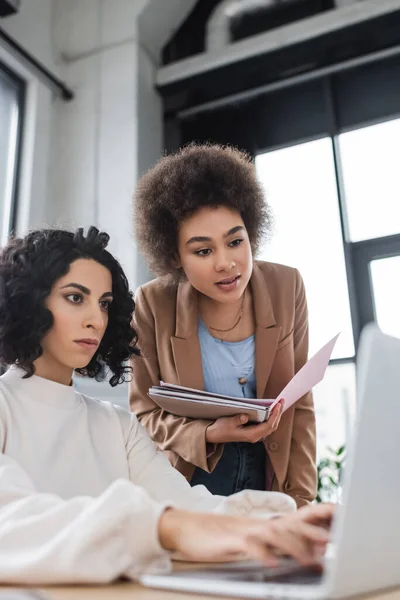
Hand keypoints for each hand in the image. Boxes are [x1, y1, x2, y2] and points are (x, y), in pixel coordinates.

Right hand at [158, 502, 333, 566]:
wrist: (184, 526)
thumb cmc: (217, 536)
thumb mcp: (245, 538)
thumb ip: (269, 543)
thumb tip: (296, 553)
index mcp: (262, 524)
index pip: (292, 521)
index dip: (313, 523)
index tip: (334, 528)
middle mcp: (256, 524)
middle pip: (288, 525)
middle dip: (310, 533)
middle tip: (330, 542)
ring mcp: (243, 530)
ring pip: (272, 534)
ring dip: (292, 546)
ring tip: (308, 558)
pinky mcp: (229, 540)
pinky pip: (248, 546)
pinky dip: (261, 554)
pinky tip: (271, 563)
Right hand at [205, 400, 282, 443]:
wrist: (215, 435)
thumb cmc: (222, 428)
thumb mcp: (228, 422)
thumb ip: (238, 419)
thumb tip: (245, 416)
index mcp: (251, 435)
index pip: (268, 425)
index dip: (275, 415)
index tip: (278, 405)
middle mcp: (255, 436)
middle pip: (272, 426)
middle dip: (278, 414)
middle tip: (282, 402)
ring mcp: (255, 435)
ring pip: (270, 427)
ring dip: (276, 416)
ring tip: (279, 405)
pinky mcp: (253, 432)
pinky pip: (266, 426)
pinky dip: (271, 418)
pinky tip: (272, 411)